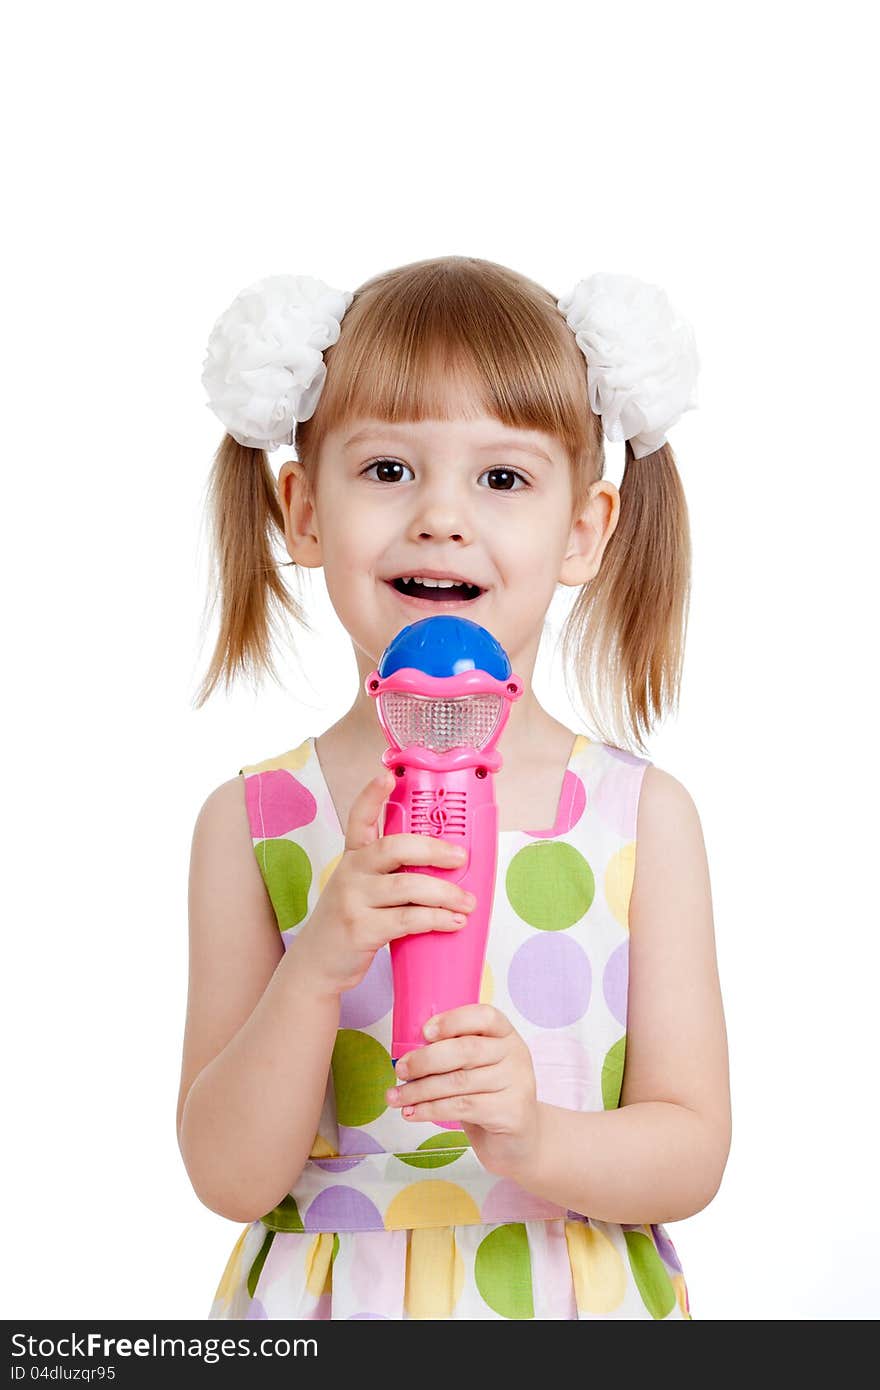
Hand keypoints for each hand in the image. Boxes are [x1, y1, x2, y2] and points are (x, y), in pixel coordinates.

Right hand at [294, 769, 476, 997]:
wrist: (316, 965)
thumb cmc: (348, 922)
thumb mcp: (359, 887)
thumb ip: (389, 871)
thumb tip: (443, 865)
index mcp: (353, 857)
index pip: (360, 818)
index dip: (373, 795)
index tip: (387, 776)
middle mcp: (351, 872)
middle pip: (395, 847)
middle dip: (434, 850)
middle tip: (461, 858)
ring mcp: (353, 900)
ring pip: (407, 887)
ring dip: (444, 893)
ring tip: (467, 902)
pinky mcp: (360, 929)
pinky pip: (407, 919)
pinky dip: (436, 920)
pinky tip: (452, 922)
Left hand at [385, 1004, 541, 1180]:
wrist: (517, 1140)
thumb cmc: (487, 1096)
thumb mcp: (476, 1067)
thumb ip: (454, 1054)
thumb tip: (408, 1054)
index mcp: (505, 1034)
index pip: (484, 1016)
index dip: (452, 1021)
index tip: (424, 1032)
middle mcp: (515, 1054)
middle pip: (466, 1050)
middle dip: (426, 1060)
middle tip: (400, 1069)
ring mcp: (516, 1083)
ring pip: (459, 1082)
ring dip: (420, 1090)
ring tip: (396, 1097)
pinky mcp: (510, 1112)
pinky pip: (462, 1107)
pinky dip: (431, 1110)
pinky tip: (413, 1113)